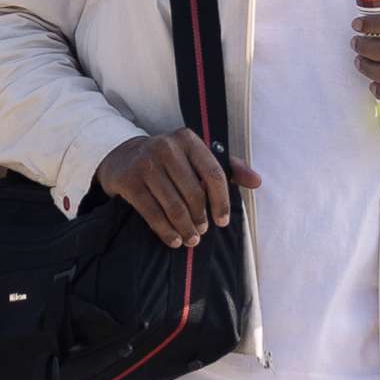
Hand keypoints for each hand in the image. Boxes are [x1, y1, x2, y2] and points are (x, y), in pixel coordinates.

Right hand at [97, 131, 260, 248]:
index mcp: (188, 140)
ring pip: (173, 206)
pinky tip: (173, 240)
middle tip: (202, 232)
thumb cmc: (169, 161)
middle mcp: (166, 148)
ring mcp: (145, 163)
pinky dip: (165, 231)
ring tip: (190, 239)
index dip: (221, 201)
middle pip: (193, 193)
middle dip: (201, 219)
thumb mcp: (196, 156)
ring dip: (185, 228)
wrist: (123, 156)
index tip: (222, 222)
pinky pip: (152, 213)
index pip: (213, 174)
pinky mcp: (128, 181)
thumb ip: (228, 168)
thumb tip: (257, 181)